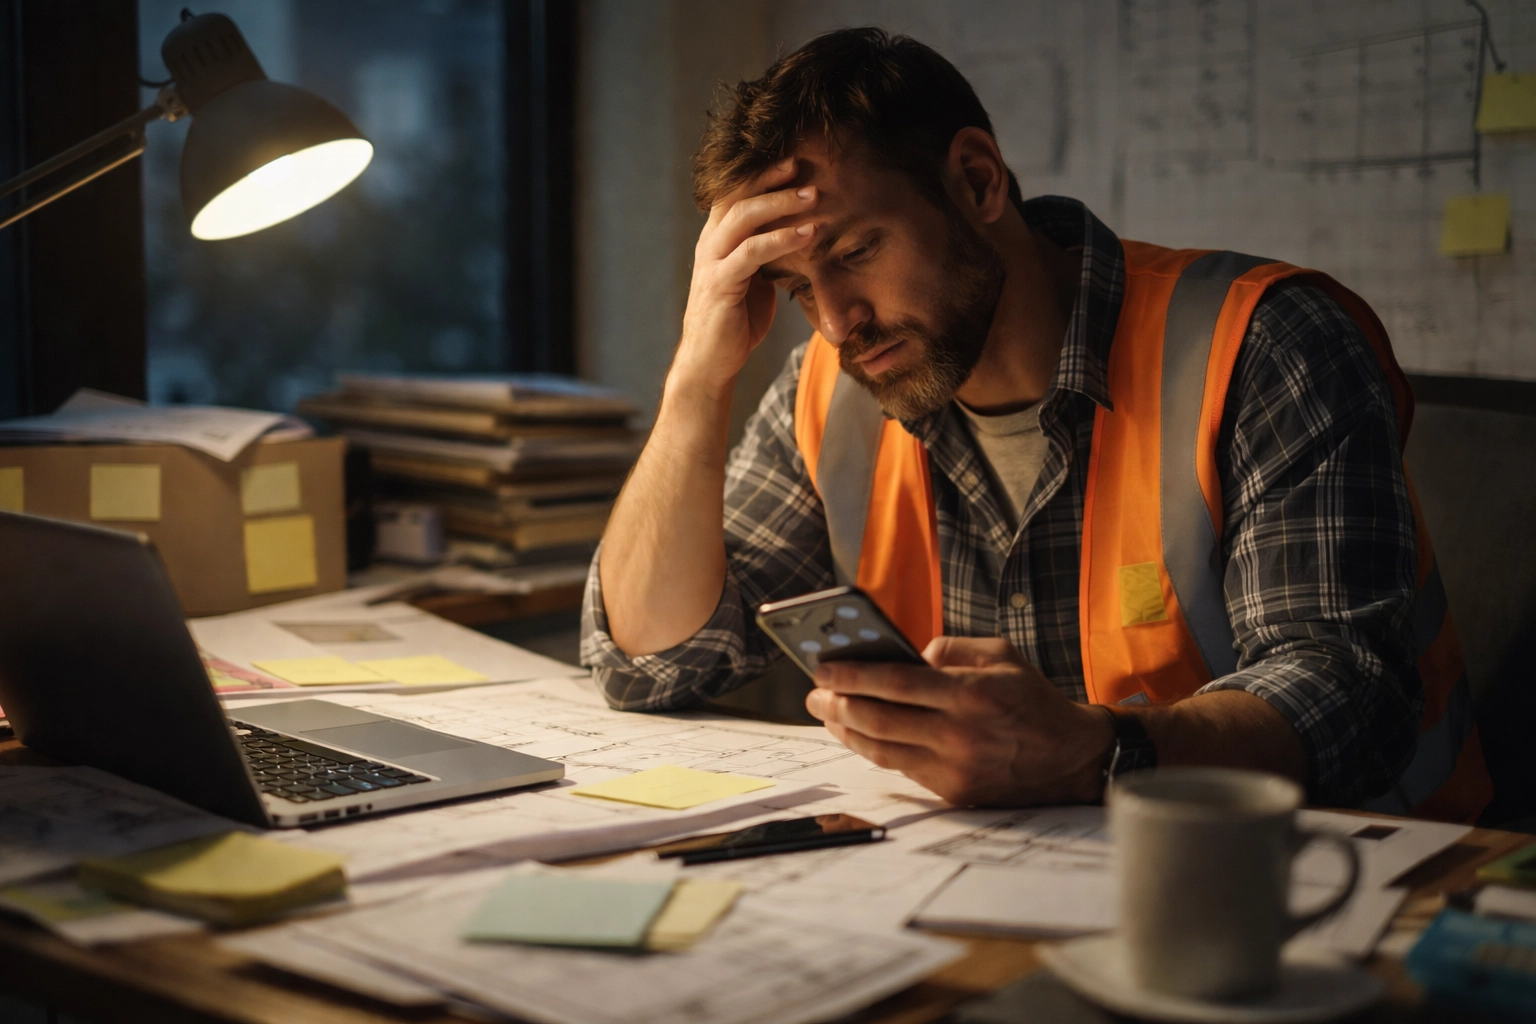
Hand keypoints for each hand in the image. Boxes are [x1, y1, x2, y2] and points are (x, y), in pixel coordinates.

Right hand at [671, 158, 817, 397]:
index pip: (736, 194)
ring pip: (744, 218)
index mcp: (716, 239)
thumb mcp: (755, 280)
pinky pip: (753, 252)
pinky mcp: (721, 283)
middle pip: (737, 195)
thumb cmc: (736, 322)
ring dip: (781, 203)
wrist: (711, 362)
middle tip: (804, 167)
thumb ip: (767, 256)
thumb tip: (798, 236)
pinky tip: (809, 233)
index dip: (762, 175)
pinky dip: (783, 239)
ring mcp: (712, 262)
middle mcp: (709, 244)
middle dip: (771, 178)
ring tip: (814, 195)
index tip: (794, 162)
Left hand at [805, 637, 1113, 805]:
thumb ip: (949, 649)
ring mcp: (955, 768)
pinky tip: (858, 734)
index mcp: (970, 693)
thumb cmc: (1031, 699)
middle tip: (814, 692)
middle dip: (837, 704)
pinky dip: (874, 750)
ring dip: (846, 730)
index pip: (896, 683)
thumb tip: (906, 658)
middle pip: (879, 720)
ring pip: (882, 750)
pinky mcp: (954, 793)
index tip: (822, 667)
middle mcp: (960, 734)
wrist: (1072, 757)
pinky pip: (901, 769)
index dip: (852, 675)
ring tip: (827, 712)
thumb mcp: (1000, 654)